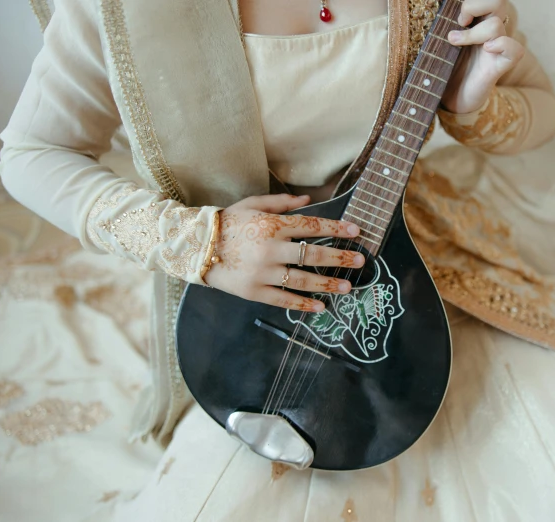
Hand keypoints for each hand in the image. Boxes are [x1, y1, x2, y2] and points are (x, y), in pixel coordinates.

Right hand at [203, 194, 364, 311]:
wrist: (194, 246)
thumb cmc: (226, 223)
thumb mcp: (252, 204)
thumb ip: (282, 204)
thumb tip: (309, 200)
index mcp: (271, 225)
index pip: (311, 226)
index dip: (336, 229)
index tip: (356, 232)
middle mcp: (270, 249)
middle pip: (312, 255)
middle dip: (340, 258)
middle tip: (360, 261)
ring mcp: (262, 272)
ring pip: (302, 280)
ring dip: (327, 284)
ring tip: (346, 286)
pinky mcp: (253, 291)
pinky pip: (283, 300)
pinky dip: (303, 304)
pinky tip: (321, 306)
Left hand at [442, 0, 524, 113]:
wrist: (450, 100)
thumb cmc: (444, 69)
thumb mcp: (437, 43)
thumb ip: (443, 24)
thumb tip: (439, 10)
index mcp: (476, 21)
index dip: (472, 1)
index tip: (456, 15)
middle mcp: (488, 32)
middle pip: (498, 1)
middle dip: (475, 6)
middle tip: (461, 22)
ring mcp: (495, 48)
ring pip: (497, 24)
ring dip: (473, 32)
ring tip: (455, 42)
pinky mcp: (500, 66)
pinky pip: (516, 49)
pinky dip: (502, 46)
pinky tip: (487, 50)